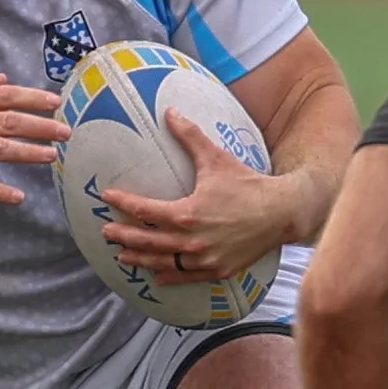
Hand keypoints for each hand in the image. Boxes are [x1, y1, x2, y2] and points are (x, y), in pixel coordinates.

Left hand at [100, 111, 295, 284]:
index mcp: (187, 213)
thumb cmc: (248, 184)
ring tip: (123, 256)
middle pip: (147, 241)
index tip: (107, 197)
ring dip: (140, 259)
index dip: (123, 203)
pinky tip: (156, 276)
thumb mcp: (216, 158)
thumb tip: (169, 111)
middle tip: (106, 232)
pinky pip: (185, 277)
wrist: (281, 212)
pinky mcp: (217, 270)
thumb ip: (190, 136)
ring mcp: (204, 259)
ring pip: (162, 263)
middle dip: (123, 236)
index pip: (144, 210)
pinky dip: (168, 277)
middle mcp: (192, 240)